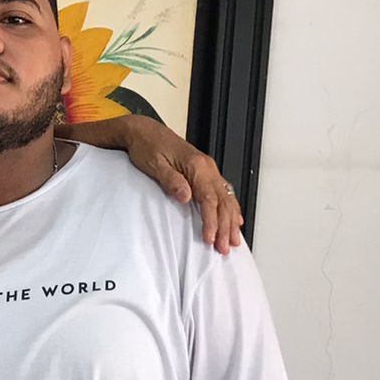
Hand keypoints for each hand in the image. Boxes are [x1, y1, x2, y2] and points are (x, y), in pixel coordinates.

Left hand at [60, 113, 243, 254]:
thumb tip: (186, 197)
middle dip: (225, 227)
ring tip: (233, 240)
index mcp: (196, 166)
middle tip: (224, 248)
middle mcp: (207, 167)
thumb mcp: (154, 165)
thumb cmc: (147, 147)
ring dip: (230, 220)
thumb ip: (171, 181)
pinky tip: (235, 219)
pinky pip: (222, 192)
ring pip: (225, 198)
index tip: (210, 239)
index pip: (209, 199)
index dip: (211, 221)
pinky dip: (230, 207)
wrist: (144, 131)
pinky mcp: (204, 171)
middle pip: (222, 201)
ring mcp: (208, 169)